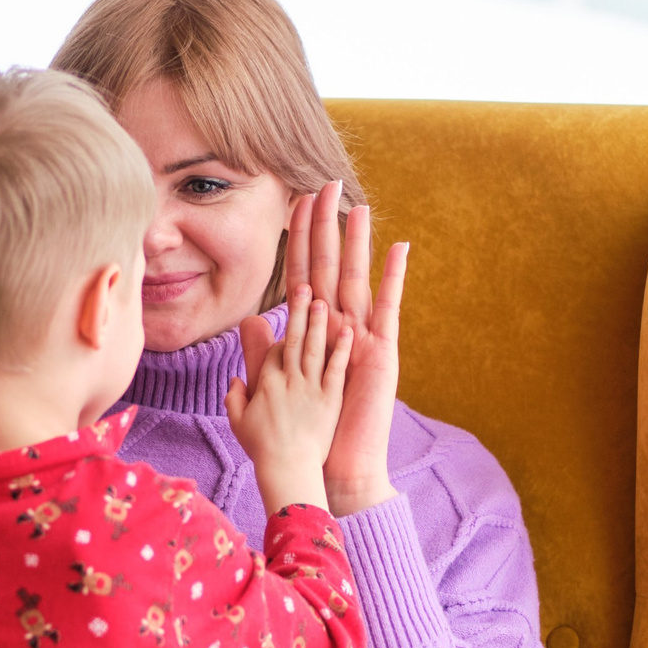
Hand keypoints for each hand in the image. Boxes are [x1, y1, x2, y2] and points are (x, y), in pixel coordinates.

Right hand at [225, 296, 352, 514]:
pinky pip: (336, 368)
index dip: (282, 335)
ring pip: (315, 347)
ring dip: (319, 322)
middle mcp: (288, 379)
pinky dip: (342, 349)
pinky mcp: (330, 399)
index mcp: (266, 383)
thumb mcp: (238, 422)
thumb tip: (234, 379)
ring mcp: (311, 387)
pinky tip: (349, 330)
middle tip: (304, 287)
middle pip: (294, 338)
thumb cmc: (262, 450)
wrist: (287, 470)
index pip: (275, 350)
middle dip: (299, 310)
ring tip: (323, 300)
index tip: (289, 321)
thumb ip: (234, 397)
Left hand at [287, 184, 406, 514]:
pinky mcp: (381, 352)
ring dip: (357, 242)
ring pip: (358, 279)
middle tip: (325, 182)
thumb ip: (267, 354)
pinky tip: (398, 247)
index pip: (305, 274)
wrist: (338, 464)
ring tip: (357, 205)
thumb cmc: (312, 429)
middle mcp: (342, 326)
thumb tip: (248, 322)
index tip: (293, 201)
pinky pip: (387, 308)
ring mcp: (364, 337)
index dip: (300, 240)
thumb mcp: (282, 385)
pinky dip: (393, 278)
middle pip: (332, 266)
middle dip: (327, 225)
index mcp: (317, 330)